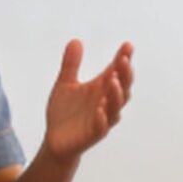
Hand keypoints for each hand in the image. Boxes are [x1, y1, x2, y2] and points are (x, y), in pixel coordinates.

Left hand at [39, 40, 134, 160]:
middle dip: (124, 74)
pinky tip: (100, 110)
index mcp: (100, 89)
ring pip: (115, 107)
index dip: (123, 59)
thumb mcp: (65, 84)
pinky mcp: (92, 135)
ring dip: (116, 94)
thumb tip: (76, 40)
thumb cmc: (65, 113)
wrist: (55, 141)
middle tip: (124, 60)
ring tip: (112, 80)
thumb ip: (71, 64)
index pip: (116, 71)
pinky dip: (102, 119)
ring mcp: (101, 119)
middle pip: (122, 88)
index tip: (128, 45)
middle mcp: (105, 103)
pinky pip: (101, 127)